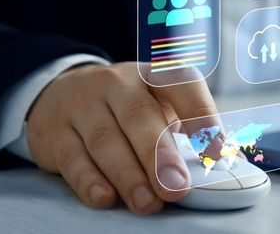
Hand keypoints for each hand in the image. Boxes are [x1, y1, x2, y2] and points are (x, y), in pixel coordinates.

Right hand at [25, 62, 216, 213]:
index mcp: (152, 76)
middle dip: (160, 156)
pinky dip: (89, 181)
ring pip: (105, 140)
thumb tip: (223, 164)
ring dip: (128, 176)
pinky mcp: (56, 133)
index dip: (201, 114)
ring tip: (147, 203)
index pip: (180, 84)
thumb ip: (186, 132)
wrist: (60, 92)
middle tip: (176, 188)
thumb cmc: (126, 108)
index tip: (216, 150)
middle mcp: (117, 85)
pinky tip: (105, 197)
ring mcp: (83, 106)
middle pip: (139, 116)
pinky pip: (72, 158)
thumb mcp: (157, 106)